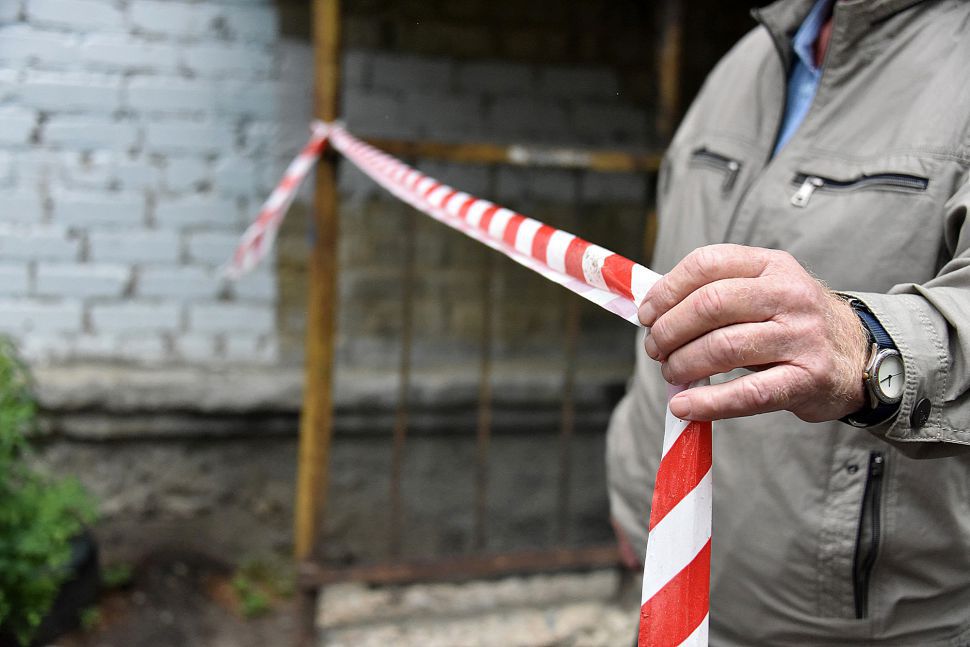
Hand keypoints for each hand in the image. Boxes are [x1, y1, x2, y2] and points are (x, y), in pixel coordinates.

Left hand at [638, 244, 868, 421]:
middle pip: (710, 304)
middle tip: (655, 349)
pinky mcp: (807, 379)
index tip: (647, 314)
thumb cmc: (793, 323)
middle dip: (669, 330)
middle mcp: (789, 295)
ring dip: (683, 364)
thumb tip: (653, 311)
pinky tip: (684, 406)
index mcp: (771, 265)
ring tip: (671, 373)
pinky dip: (707, 403)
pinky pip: (748, 393)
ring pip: (723, 347)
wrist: (859, 356)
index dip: (667, 290)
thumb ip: (717, 292)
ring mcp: (801, 337)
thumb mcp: (765, 289)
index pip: (707, 263)